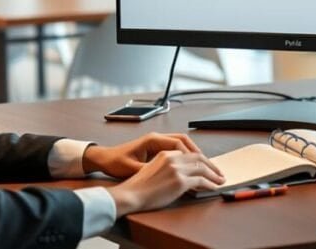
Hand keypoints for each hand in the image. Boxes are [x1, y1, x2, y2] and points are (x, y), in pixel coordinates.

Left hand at [82, 132, 206, 178]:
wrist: (104, 158)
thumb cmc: (116, 162)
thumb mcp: (133, 169)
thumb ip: (152, 170)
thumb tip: (170, 176)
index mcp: (152, 140)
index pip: (179, 143)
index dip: (192, 155)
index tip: (201, 166)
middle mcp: (157, 138)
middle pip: (184, 141)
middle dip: (199, 153)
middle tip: (211, 166)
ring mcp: (157, 142)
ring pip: (182, 144)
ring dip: (194, 154)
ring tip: (206, 166)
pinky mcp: (156, 148)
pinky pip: (176, 148)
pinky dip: (186, 156)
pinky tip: (192, 166)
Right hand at [106, 150, 224, 216]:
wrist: (131, 194)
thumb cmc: (138, 187)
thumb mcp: (151, 170)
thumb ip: (165, 168)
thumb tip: (178, 175)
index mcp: (164, 153)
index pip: (187, 154)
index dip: (199, 160)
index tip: (206, 166)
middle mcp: (172, 158)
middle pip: (198, 158)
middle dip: (211, 165)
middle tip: (218, 172)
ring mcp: (176, 169)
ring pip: (202, 168)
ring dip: (214, 174)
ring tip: (220, 180)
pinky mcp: (180, 181)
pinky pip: (201, 181)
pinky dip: (210, 183)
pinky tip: (214, 187)